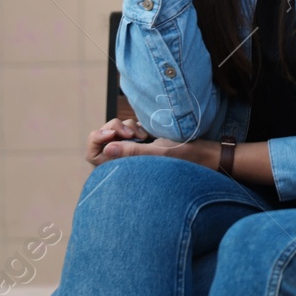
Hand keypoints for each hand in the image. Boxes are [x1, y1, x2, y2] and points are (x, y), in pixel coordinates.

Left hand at [87, 119, 216, 170]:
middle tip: (131, 132)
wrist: (202, 154)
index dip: (98, 140)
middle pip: (102, 139)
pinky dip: (133, 126)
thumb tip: (107, 148)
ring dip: (125, 127)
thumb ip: (132, 151)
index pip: (93, 154)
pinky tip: (146, 133)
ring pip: (114, 132)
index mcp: (122, 169)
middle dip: (113, 129)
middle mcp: (122, 161)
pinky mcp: (138, 143)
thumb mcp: (158, 152)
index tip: (112, 133)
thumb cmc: (183, 157)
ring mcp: (130, 151)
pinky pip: (126, 129)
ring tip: (142, 135)